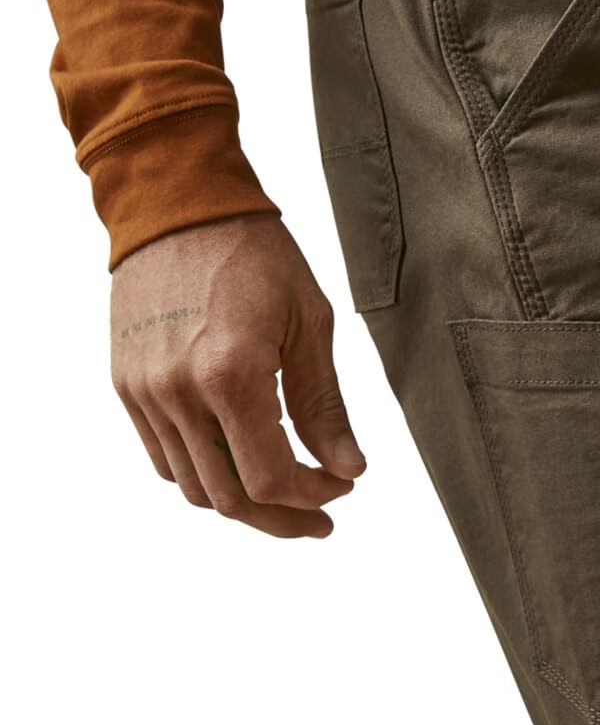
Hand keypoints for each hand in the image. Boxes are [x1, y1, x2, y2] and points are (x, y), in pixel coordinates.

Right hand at [110, 213, 364, 537]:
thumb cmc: (256, 255)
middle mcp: (178, 393)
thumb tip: (348, 469)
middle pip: (228, 497)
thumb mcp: (310, 323)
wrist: (180, 208)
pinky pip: (163, 457)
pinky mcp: (126, 386)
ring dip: (243, 502)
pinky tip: (241, 463)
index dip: (311, 496)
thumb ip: (325, 405)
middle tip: (322, 517)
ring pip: (192, 485)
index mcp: (231, 374)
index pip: (269, 478)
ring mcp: (144, 393)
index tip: (344, 486)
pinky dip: (204, 474)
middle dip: (282, 516)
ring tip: (286, 495)